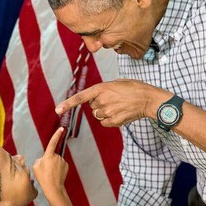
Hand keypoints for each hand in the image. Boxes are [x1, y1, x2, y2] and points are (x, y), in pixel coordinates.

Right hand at [33, 128, 73, 205]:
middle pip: (51, 155)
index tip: (61, 128)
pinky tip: (55, 174)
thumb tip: (44, 158)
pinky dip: (58, 168)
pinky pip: (61, 164)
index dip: (57, 134)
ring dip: (53, 164)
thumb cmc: (43, 177)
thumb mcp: (36, 167)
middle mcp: (57, 156)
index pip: (53, 142)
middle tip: (46, 169)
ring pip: (56, 160)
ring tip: (50, 173)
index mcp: (49, 155)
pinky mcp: (66, 165)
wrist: (53, 187)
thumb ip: (39, 159)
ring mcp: (63, 161)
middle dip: (49, 160)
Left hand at [55, 79, 170, 126]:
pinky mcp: (114, 121)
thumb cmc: (134, 88)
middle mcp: (102, 100)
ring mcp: (108, 112)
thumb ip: (104, 90)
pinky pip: (105, 122)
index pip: (81, 97)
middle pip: (92, 107)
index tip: (57, 109)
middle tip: (114, 100)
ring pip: (98, 115)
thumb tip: (97, 99)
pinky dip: (110, 120)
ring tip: (118, 106)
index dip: (68, 103)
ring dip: (105, 112)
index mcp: (102, 88)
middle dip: (100, 104)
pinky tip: (120, 113)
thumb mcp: (117, 83)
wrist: (148, 99)